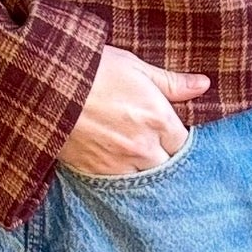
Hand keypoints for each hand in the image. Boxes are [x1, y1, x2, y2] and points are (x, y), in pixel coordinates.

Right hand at [57, 45, 209, 177]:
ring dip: (144, 170)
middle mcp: (144, 147)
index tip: (169, 131)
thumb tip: (203, 85)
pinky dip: (121, 176)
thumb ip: (172, 82)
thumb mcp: (134, 67)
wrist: (47, 86)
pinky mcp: (97, 173)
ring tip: (133, 155)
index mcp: (159, 119)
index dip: (178, 138)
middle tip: (153, 145)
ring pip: (146, 179)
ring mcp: (120, 163)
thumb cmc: (92, 69)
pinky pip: (120, 184)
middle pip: (169, 166)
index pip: (185, 143)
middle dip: (165, 157)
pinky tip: (115, 163)